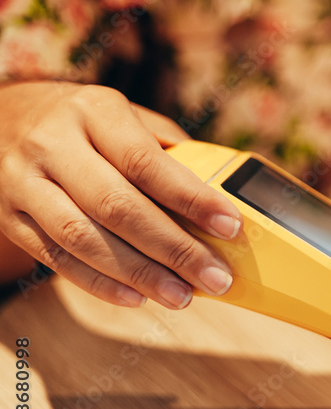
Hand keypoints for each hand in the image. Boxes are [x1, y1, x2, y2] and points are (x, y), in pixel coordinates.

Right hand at [0, 82, 241, 308]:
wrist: (3, 117)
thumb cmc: (91, 124)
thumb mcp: (128, 117)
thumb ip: (172, 152)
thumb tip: (226, 199)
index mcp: (94, 111)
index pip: (146, 162)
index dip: (191, 198)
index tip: (230, 226)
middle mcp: (52, 143)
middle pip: (116, 206)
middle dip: (173, 248)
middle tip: (216, 277)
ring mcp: (22, 181)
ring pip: (82, 238)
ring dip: (139, 274)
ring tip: (182, 296)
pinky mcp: (8, 216)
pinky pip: (55, 258)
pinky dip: (99, 283)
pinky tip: (138, 297)